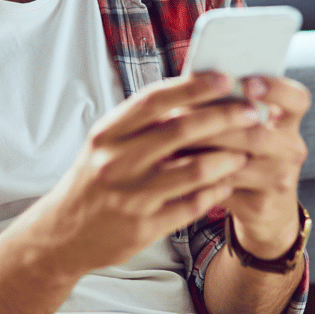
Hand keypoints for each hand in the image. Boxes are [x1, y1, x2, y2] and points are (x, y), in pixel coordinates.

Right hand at [20, 71, 263, 275]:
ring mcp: (130, 196)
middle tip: (252, 112)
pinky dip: (216, 190)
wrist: (62, 235)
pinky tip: (227, 182)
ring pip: (194, 169)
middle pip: (181, 130)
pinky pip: (192, 204)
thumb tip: (192, 93)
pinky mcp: (143, 227)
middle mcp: (116, 162)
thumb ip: (142, 122)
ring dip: (227, 157)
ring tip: (245, 150)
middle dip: (224, 118)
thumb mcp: (106, 144)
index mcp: (107, 134)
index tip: (225, 78)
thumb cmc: (93, 181)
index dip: (193, 86)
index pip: (155, 100)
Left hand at [185, 76, 311, 258]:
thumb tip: (193, 83)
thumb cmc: (248, 154)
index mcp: (289, 121)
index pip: (297, 99)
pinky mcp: (260, 205)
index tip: (247, 84)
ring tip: (173, 140)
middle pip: (257, 133)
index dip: (275, 89)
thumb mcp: (250, 127)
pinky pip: (224, 188)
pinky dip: (198, 176)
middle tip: (181, 114)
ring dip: (201, 150)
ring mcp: (279, 179)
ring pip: (236, 162)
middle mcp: (290, 149)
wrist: (268, 208)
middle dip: (215, 124)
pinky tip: (177, 167)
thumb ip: (232, 105)